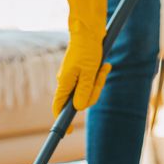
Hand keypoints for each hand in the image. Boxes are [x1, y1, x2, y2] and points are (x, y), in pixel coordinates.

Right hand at [54, 0, 110, 116]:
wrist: (89, 30)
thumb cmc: (88, 49)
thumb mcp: (88, 72)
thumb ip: (83, 91)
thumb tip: (78, 108)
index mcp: (64, 83)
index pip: (59, 107)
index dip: (62, 121)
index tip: (67, 133)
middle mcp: (67, 82)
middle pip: (79, 100)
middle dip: (93, 92)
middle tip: (100, 77)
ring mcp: (74, 77)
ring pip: (88, 90)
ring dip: (98, 82)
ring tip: (104, 67)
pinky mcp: (81, 72)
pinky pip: (91, 81)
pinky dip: (99, 75)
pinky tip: (105, 66)